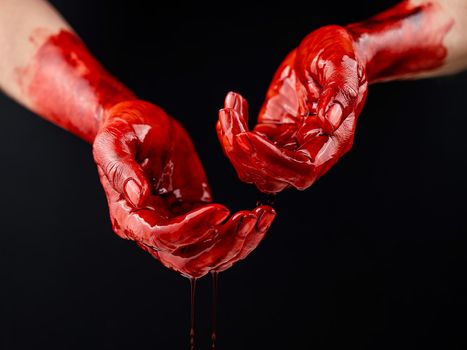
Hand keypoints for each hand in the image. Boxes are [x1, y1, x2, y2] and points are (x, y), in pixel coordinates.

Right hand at [93, 100, 274, 277]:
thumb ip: (121, 168)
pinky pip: (219, 238)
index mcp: (129, 216)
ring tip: (260, 218)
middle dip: (222, 244)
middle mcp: (152, 229)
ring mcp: (176, 225)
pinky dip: (241, 235)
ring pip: (208, 257)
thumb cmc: (124, 128)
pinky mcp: (197, 215)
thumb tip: (137, 196)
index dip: (193, 228)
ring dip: (237, 244)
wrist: (140, 122)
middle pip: (189, 259)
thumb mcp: (114, 140)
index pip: (161, 238)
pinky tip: (259, 217)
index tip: (220, 208)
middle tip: (248, 218)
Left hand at [217, 25, 367, 192]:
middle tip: (228, 117)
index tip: (249, 136)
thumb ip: (340, 93)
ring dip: (232, 145)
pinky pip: (246, 149)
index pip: (302, 169)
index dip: (273, 160)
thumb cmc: (339, 56)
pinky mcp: (270, 135)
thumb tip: (330, 121)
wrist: (325, 50)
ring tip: (228, 109)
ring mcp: (287, 145)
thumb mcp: (342, 65)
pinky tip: (232, 105)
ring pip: (254, 168)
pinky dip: (230, 133)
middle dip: (244, 154)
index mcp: (332, 142)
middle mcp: (310, 151)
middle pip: (273, 177)